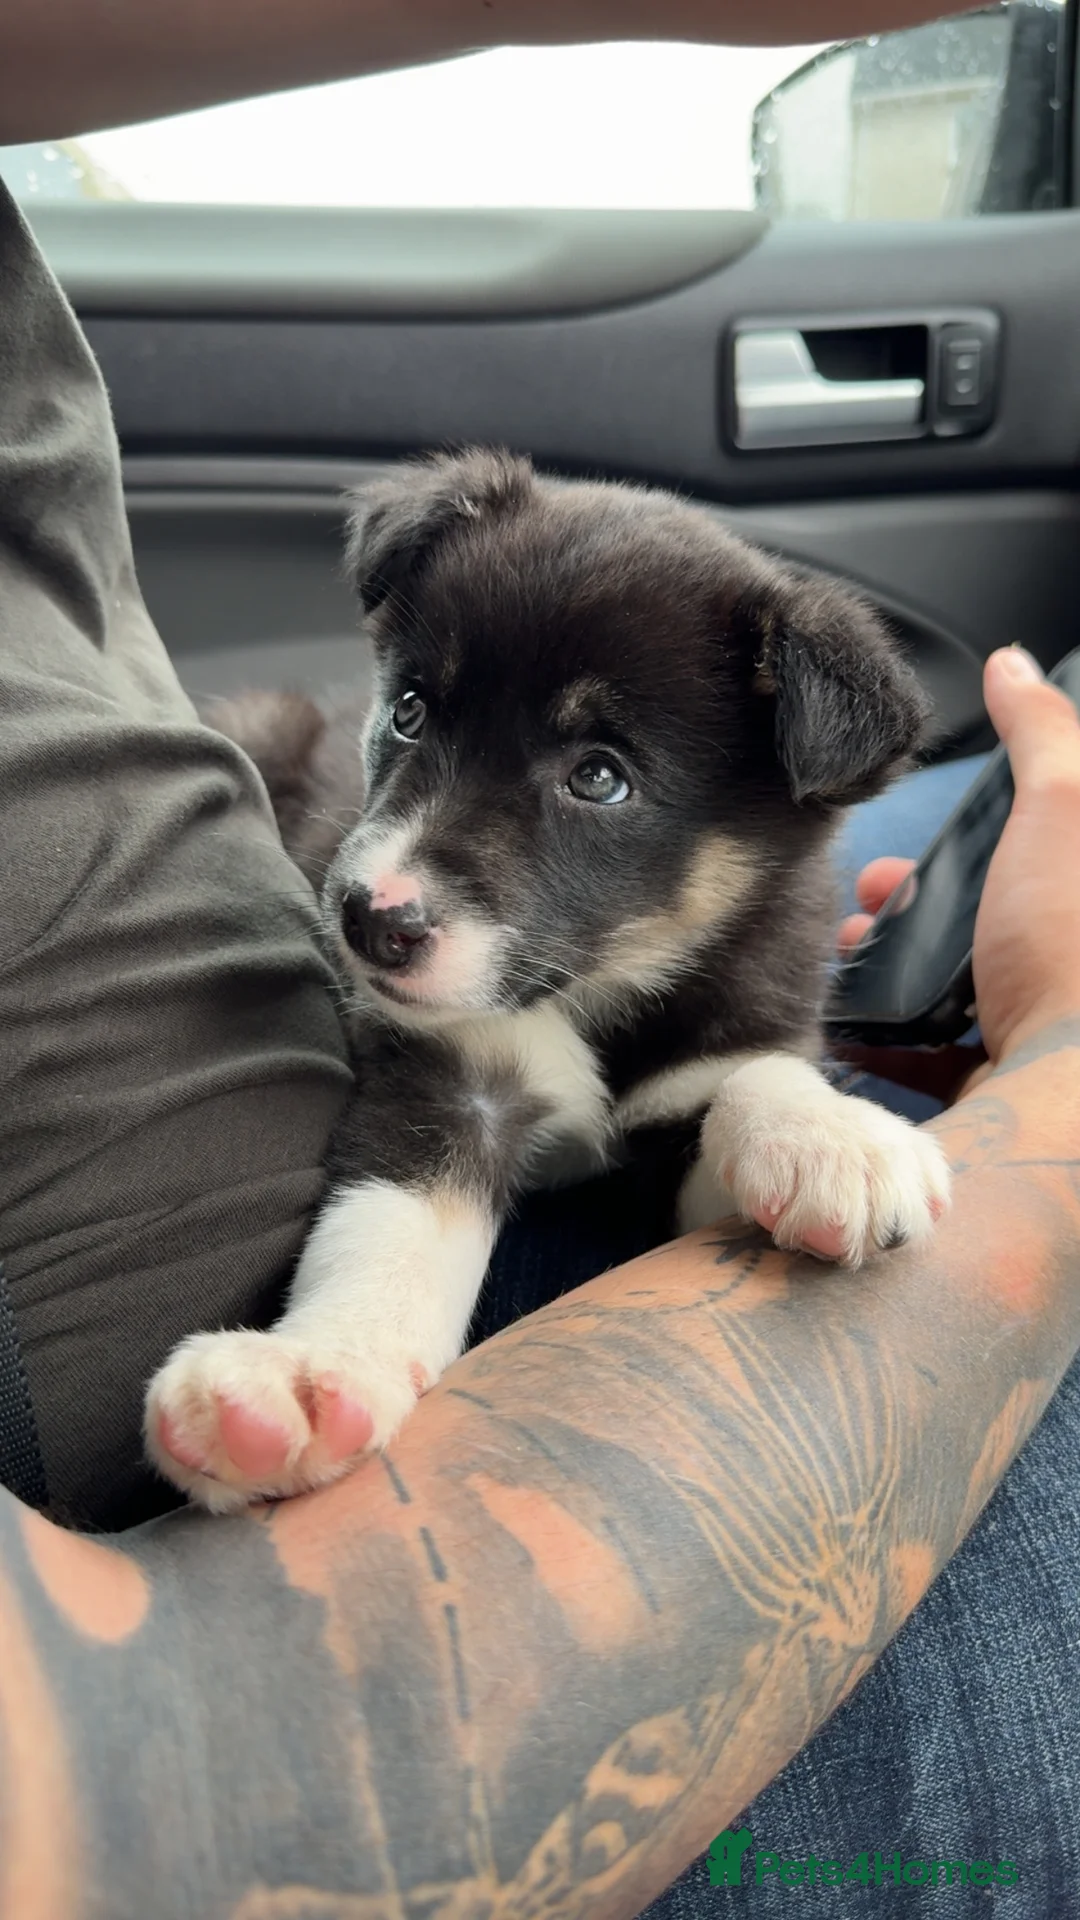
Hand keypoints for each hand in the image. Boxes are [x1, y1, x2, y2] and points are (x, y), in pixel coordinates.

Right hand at [838, 647, 1079, 1103]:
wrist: (1062, 1098)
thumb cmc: (1072, 957)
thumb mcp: (1061, 812)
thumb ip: (1042, 737)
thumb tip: (1017, 667)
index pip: (1034, 857)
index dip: (975, 840)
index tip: (922, 841)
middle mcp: (1071, 968)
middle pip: (992, 918)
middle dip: (920, 901)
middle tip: (871, 897)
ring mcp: (1048, 1036)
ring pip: (963, 986)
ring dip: (899, 966)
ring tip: (850, 954)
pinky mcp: (1011, 1092)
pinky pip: (941, 1060)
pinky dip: (894, 1040)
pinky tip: (857, 1023)